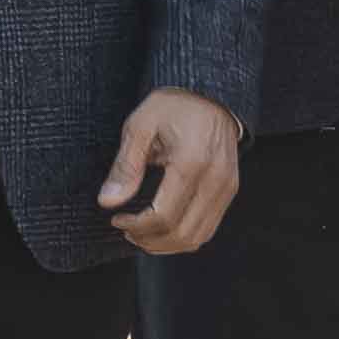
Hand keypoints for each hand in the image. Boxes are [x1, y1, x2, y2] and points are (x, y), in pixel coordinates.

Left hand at [100, 88, 244, 256]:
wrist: (212, 95)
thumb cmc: (174, 106)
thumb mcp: (140, 126)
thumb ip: (125, 166)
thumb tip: (108, 202)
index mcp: (192, 162)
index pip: (163, 216)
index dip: (135, 226)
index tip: (116, 219)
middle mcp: (215, 180)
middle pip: (182, 233)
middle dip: (149, 240)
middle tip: (126, 229)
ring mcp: (226, 187)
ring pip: (197, 237)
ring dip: (166, 243)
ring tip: (142, 232)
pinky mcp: (229, 191)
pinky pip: (207, 228)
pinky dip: (183, 236)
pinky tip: (163, 226)